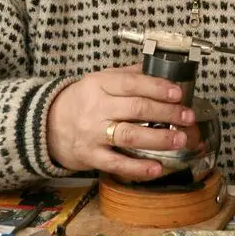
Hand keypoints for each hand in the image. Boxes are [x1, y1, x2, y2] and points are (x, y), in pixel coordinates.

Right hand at [46, 64, 194, 181]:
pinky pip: (117, 163)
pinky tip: (157, 168)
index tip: (178, 94)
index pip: (132, 83)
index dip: (157, 88)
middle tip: (187, 117)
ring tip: (180, 139)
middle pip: (136, 109)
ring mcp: (93, 133)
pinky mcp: (91, 156)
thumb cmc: (81, 100)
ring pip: (130, 135)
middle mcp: (97, 108)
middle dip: (166, 113)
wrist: (46, 124)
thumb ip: (128, 74)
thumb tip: (159, 68)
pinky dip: (138, 167)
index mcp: (100, 84)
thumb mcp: (100, 80)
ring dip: (159, 138)